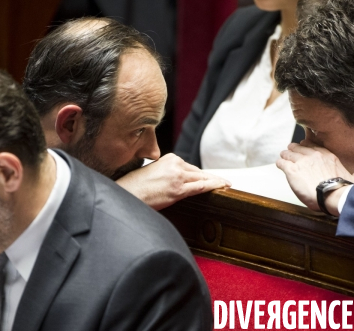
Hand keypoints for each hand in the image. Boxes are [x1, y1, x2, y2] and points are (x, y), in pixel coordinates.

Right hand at [116, 153, 230, 210]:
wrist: (126, 194)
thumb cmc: (133, 187)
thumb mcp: (150, 172)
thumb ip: (164, 174)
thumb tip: (172, 182)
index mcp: (168, 159)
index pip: (190, 167)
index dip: (202, 175)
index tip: (212, 178)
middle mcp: (175, 164)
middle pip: (199, 172)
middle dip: (212, 178)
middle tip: (226, 182)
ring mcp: (177, 177)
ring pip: (202, 179)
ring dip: (217, 182)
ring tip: (227, 185)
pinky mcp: (177, 190)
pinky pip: (200, 187)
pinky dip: (213, 186)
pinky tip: (222, 187)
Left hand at [276, 142, 353, 213]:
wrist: (332, 197)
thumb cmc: (343, 189)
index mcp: (326, 155)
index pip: (312, 143)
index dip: (306, 145)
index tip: (304, 147)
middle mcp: (313, 155)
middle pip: (298, 147)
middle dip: (294, 150)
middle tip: (291, 153)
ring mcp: (301, 161)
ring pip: (288, 152)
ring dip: (285, 156)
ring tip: (284, 158)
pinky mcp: (292, 170)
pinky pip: (281, 162)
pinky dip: (280, 163)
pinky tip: (280, 165)